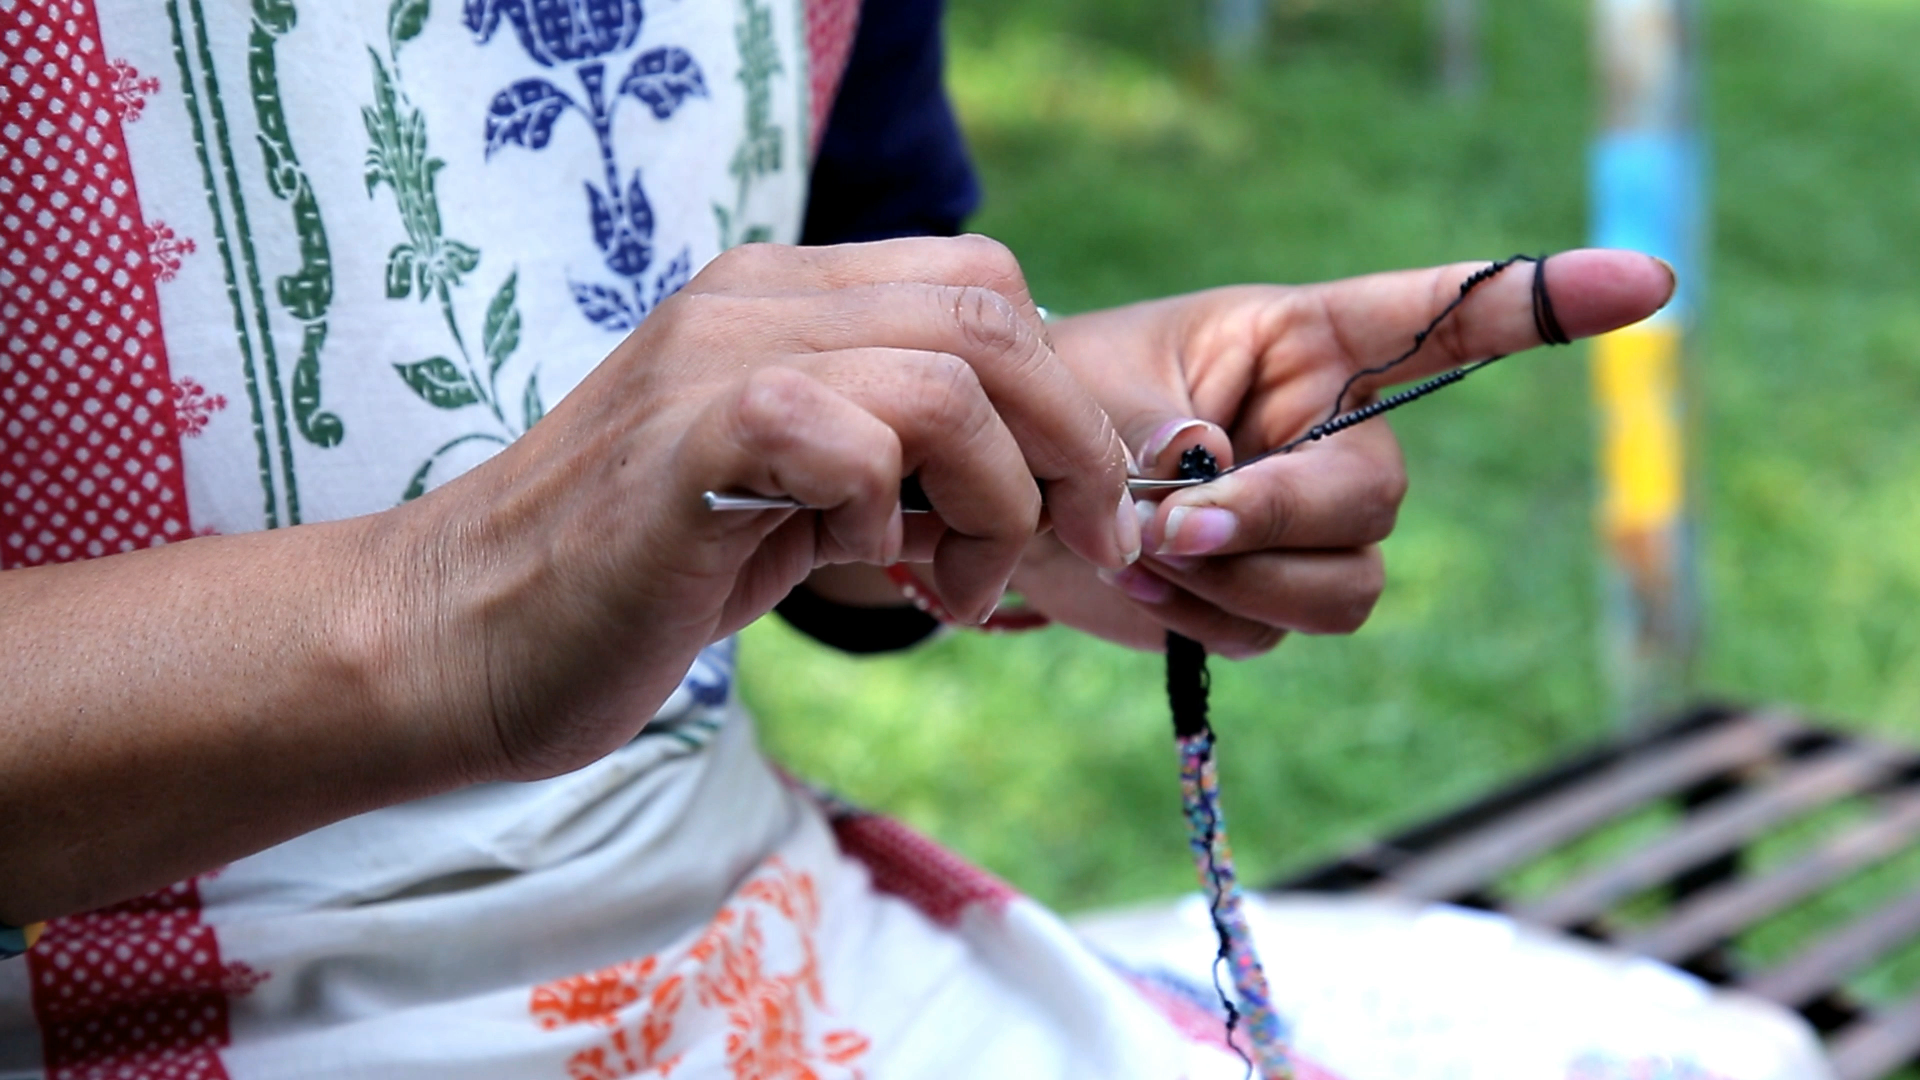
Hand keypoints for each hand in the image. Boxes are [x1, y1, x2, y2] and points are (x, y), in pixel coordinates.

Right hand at [398, 238, 1136, 777]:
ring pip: (946, 374)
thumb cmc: (637, 581)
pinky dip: (885, 517)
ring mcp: (713, 360)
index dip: (1063, 393)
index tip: (1088, 504)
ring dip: (994, 498)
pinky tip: (849, 569)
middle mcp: (751, 302)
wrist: (461, 638)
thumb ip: (897, 466)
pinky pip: (848, 439)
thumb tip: (1039, 485)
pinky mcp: (683, 442)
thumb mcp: (795, 503)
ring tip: (952, 589)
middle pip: (990, 309)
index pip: (981, 283)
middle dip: (1069, 442)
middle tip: (1080, 544)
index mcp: (781, 300)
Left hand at [1016, 250, 1676, 655]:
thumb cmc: (1063, 403)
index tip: (1650, 281)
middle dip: (1278, 520)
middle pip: (1375, 495)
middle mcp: (1329, 430)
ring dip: (1241, 583)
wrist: (1010, 494)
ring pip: (1348, 585)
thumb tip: (1215, 494)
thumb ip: (1168, 436)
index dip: (1543, 300)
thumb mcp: (1104, 391)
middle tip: (1178, 527)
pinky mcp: (1278, 593)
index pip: (1441, 317)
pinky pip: (1283, 631)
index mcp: (1305, 344)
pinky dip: (1209, 618)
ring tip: (1147, 555)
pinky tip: (1147, 585)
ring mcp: (1311, 522)